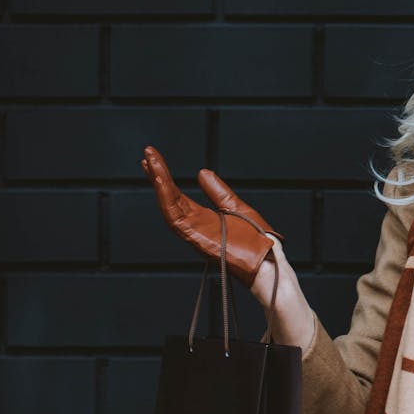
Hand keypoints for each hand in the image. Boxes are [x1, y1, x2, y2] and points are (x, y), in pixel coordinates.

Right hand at [140, 146, 282, 285]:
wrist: (266, 260)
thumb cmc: (256, 241)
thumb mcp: (236, 207)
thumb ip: (218, 192)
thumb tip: (202, 173)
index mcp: (202, 218)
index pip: (177, 195)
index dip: (165, 177)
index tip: (154, 159)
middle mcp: (193, 225)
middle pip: (169, 197)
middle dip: (157, 175)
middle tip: (147, 153)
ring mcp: (192, 231)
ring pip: (168, 204)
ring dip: (158, 182)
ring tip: (150, 161)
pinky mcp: (195, 237)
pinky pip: (175, 216)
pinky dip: (166, 198)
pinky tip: (161, 180)